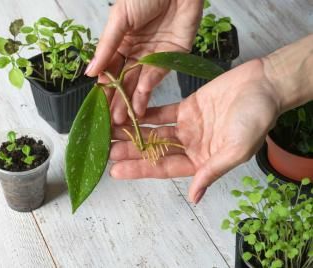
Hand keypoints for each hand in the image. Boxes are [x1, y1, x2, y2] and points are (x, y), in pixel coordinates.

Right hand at [85, 0, 202, 123]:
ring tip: (126, 118)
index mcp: (121, 43)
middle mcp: (136, 53)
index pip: (110, 71)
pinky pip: (158, 74)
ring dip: (133, 99)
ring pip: (140, 82)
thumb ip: (106, 47)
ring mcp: (154, 56)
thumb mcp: (119, 19)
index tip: (98, 105)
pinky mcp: (172, 57)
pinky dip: (149, 85)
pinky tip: (139, 97)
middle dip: (118, 100)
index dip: (104, 88)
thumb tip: (90, 73)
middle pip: (125, 81)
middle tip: (112, 120)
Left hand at [109, 59, 280, 202]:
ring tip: (110, 132)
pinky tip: (129, 113)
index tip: (116, 171)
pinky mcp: (188, 107)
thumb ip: (212, 171)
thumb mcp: (237, 150)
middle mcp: (192, 146)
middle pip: (154, 151)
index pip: (164, 168)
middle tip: (105, 150)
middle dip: (130, 151)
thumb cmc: (256, 118)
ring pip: (155, 132)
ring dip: (134, 132)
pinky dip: (146, 113)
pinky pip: (163, 112)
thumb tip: (195, 197)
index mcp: (202, 161)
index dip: (140, 170)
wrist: (264, 86)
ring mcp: (188, 127)